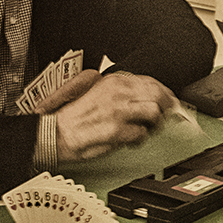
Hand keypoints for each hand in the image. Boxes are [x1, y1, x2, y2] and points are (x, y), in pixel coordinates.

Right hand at [44, 72, 175, 162]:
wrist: (55, 133)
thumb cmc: (74, 117)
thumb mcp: (96, 91)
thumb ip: (120, 90)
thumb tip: (144, 94)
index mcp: (113, 82)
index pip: (150, 82)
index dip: (164, 93)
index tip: (168, 101)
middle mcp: (117, 93)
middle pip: (157, 95)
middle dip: (165, 108)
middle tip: (163, 117)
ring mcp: (118, 111)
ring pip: (154, 113)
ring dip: (154, 125)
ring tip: (145, 130)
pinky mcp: (116, 131)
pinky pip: (142, 134)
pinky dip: (139, 140)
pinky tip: (131, 141)